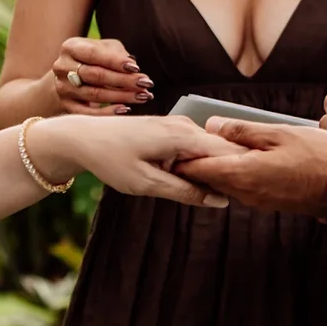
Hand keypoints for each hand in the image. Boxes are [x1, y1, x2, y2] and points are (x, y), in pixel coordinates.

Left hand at [30, 114, 232, 206]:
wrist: (83, 137)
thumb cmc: (111, 159)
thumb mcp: (147, 183)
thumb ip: (185, 192)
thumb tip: (219, 200)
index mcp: (183, 136)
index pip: (229, 153)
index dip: (239, 174)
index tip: (243, 195)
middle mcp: (186, 125)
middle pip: (224, 151)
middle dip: (229, 174)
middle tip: (231, 199)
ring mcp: (179, 125)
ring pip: (211, 151)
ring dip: (213, 171)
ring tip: (211, 193)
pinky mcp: (172, 130)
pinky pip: (197, 148)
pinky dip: (199, 165)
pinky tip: (191, 182)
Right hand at [44, 36, 151, 115]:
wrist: (69, 75)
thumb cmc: (93, 58)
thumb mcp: (104, 48)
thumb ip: (117, 54)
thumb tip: (133, 69)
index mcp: (70, 47)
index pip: (94, 54)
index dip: (116, 61)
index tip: (136, 68)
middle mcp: (62, 67)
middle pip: (96, 75)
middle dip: (124, 80)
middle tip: (146, 83)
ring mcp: (62, 87)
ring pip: (94, 94)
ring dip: (122, 96)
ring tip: (143, 96)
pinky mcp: (66, 105)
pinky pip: (87, 113)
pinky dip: (107, 113)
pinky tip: (125, 109)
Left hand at [174, 120, 326, 218]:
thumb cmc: (319, 157)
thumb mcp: (280, 134)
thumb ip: (243, 131)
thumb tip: (211, 125)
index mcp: (243, 174)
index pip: (198, 170)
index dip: (182, 157)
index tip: (172, 145)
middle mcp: (245, 193)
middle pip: (208, 178)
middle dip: (196, 161)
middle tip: (188, 142)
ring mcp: (257, 200)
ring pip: (225, 183)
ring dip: (217, 167)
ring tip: (214, 145)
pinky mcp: (268, 202)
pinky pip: (241, 187)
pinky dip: (234, 173)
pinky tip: (243, 157)